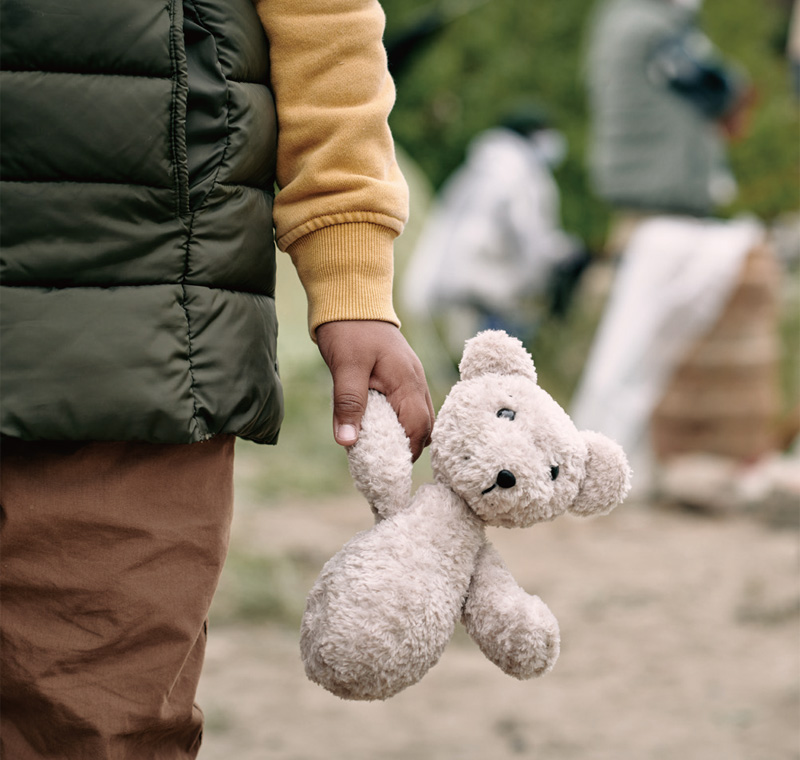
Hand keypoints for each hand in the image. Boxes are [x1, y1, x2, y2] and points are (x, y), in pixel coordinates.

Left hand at [316, 320, 433, 460]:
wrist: (352, 299)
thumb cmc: (349, 331)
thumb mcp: (345, 368)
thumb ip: (348, 404)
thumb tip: (347, 442)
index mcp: (407, 381)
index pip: (417, 428)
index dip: (405, 452)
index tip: (387, 470)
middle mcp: (416, 382)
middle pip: (424, 427)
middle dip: (407, 448)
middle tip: (383, 465)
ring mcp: (412, 379)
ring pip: (420, 418)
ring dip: (404, 436)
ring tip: (381, 450)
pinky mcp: (403, 377)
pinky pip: (410, 407)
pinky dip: (399, 422)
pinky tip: (379, 427)